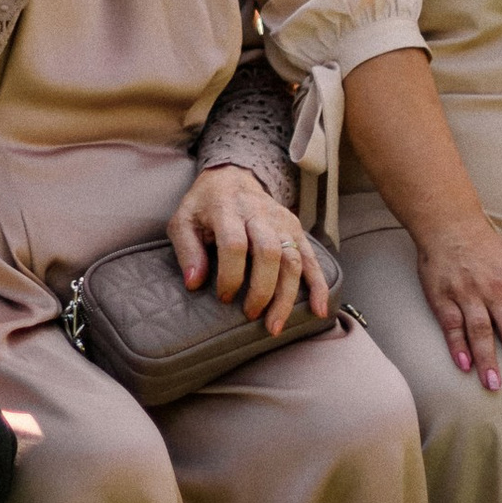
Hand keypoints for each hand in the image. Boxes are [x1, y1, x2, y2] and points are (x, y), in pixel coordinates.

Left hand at [170, 163, 323, 331]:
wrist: (231, 177)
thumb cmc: (204, 205)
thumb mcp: (183, 220)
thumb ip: (187, 250)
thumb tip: (194, 283)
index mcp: (227, 209)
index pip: (234, 244)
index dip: (230, 275)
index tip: (224, 297)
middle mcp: (258, 214)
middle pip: (269, 252)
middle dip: (262, 290)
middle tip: (251, 316)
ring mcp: (281, 221)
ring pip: (292, 259)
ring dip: (287, 296)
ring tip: (275, 325)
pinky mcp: (295, 229)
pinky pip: (311, 258)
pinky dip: (318, 285)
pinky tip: (318, 310)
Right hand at [416, 218, 501, 398]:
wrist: (452, 225)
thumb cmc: (491, 254)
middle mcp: (498, 293)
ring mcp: (470, 294)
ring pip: (482, 330)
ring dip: (489, 359)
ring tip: (494, 386)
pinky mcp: (444, 296)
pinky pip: (452, 323)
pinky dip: (457, 344)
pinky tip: (463, 365)